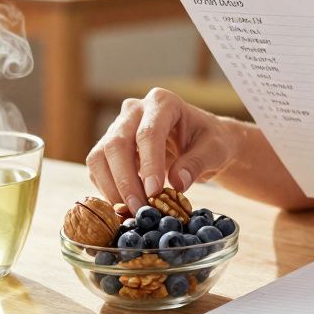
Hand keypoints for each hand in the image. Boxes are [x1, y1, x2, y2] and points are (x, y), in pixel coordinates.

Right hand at [85, 88, 235, 211]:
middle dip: (126, 181)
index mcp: (162, 102)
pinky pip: (97, 169)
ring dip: (113, 188)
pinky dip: (108, 190)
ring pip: (100, 157)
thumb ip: (197, 163)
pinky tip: (126, 205)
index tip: (154, 192)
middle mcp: (134, 110)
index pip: (148, 133)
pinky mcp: (108, 147)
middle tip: (141, 209)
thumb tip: (177, 183)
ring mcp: (118, 127)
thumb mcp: (215, 150)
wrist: (200, 142)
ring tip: (134, 211)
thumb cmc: (209, 141)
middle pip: (117, 144)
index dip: (149, 164)